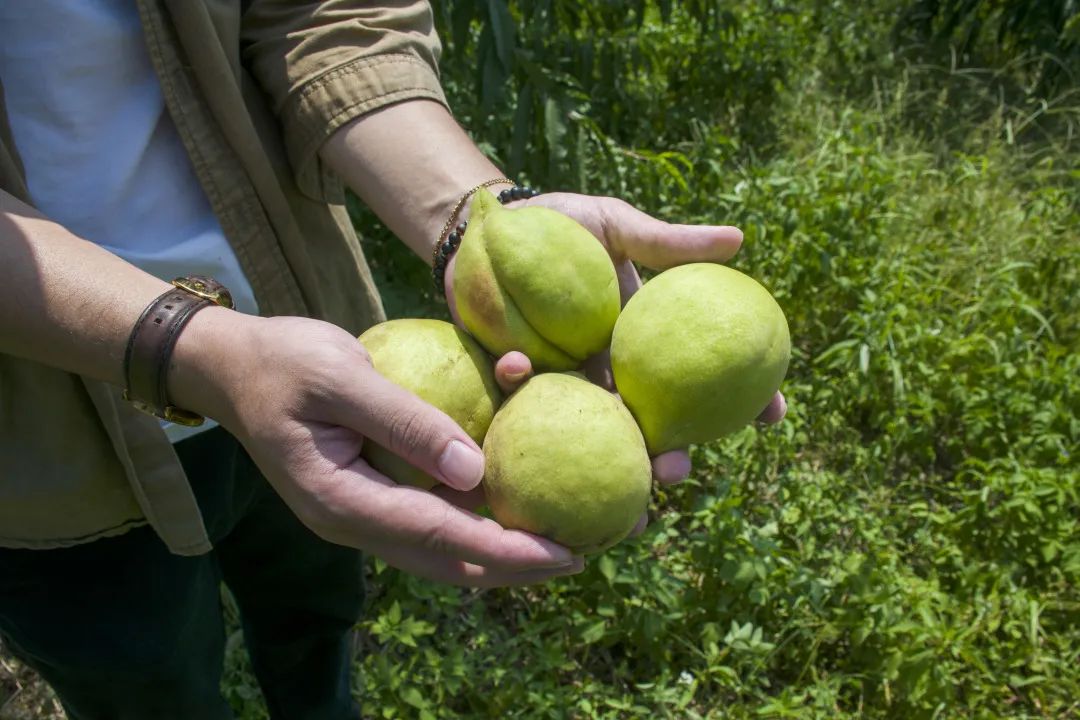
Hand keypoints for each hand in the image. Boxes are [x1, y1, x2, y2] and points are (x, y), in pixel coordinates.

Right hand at [170, 309, 582, 586]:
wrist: (228, 365)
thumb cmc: (282, 361)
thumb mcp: (342, 376)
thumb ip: (405, 421)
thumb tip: (475, 473)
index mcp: (342, 500)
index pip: (440, 536)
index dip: (506, 548)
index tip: (565, 554)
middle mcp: (352, 520)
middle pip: (446, 561)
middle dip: (513, 565)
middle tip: (580, 556)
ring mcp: (356, 512)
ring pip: (439, 551)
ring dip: (495, 552)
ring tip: (556, 545)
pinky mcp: (365, 494)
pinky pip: (426, 522)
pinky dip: (470, 525)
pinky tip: (507, 511)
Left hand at [444, 191, 787, 486]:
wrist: (491, 226)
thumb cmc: (561, 226)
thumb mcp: (616, 227)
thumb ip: (666, 243)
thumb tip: (738, 238)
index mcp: (638, 345)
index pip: (699, 379)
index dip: (741, 400)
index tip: (772, 415)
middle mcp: (604, 373)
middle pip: (646, 426)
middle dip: (666, 457)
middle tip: (677, 472)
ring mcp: (559, 381)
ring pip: (586, 429)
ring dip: (595, 451)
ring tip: (604, 467)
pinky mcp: (508, 376)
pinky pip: (513, 386)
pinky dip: (518, 377)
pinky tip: (519, 365)